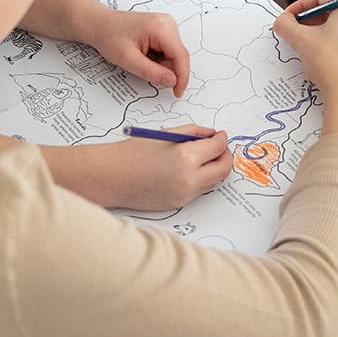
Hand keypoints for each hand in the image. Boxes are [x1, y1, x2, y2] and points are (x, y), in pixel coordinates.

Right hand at [48, 125, 230, 209]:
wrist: (112, 177)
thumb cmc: (134, 151)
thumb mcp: (166, 133)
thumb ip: (193, 132)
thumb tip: (212, 135)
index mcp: (186, 157)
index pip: (218, 148)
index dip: (222, 139)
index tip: (220, 135)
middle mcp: (189, 179)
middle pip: (223, 169)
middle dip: (225, 156)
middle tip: (219, 147)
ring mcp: (185, 195)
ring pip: (213, 182)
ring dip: (213, 168)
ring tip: (203, 157)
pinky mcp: (179, 204)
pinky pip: (198, 191)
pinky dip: (199, 179)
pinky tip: (187, 170)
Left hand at [86, 9, 190, 96]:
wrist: (99, 24)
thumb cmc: (109, 37)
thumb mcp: (128, 59)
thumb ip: (152, 72)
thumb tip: (172, 81)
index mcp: (161, 27)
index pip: (180, 55)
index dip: (181, 77)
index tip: (177, 92)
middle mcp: (168, 23)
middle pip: (178, 56)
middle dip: (166, 70)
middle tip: (143, 70)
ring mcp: (166, 26)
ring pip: (173, 55)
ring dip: (161, 65)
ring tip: (139, 60)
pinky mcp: (164, 30)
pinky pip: (168, 51)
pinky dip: (158, 60)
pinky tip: (143, 56)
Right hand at [273, 0, 337, 144]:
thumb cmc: (331, 63)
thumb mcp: (302, 40)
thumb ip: (286, 25)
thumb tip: (281, 20)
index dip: (300, 6)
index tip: (288, 17)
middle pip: (332, 9)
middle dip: (309, 19)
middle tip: (294, 31)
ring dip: (319, 31)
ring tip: (305, 45)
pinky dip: (331, 41)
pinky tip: (320, 55)